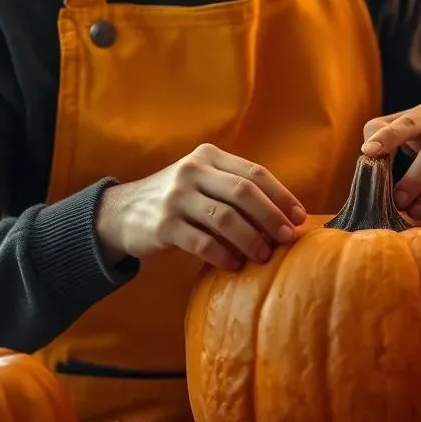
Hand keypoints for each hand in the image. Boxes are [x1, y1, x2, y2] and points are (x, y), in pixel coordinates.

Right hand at [95, 143, 305, 270]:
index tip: (299, 217)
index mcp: (208, 156)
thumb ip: (234, 188)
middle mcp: (192, 171)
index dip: (281, 195)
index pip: (254, 172)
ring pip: (226, 218)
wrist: (121, 213)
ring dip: (251, 239)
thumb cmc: (177, 200)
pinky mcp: (163, 226)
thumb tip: (284, 215)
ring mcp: (176, 198)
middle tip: (288, 238)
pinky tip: (235, 264)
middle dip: (271, 217)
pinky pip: (203, 242)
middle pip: (244, 192)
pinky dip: (224, 255)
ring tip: (264, 255)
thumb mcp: (202, 181)